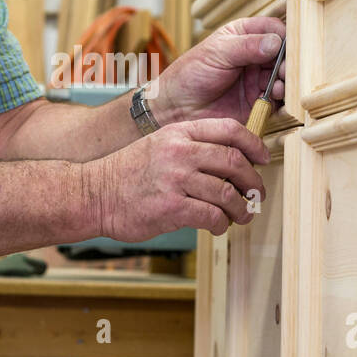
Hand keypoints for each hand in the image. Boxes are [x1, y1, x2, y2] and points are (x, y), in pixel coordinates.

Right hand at [88, 118, 268, 241]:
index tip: (263, 158)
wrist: (93, 195)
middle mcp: (179, 152)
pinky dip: (222, 224)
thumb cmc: (127, 174)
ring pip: (227, 193)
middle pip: (233, 161)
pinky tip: (219, 226)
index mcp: (178, 133)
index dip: (253, 144)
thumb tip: (231, 161)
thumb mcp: (159, 145)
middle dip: (253, 181)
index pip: (229, 130)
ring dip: (241, 208)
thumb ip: (191, 147)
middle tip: (258, 194)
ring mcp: (175, 180)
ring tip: (243, 215)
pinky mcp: (171, 208)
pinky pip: (212, 216)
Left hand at [149, 17, 285, 125]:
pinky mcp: (257, 102)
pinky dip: (283, 99)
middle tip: (286, 69)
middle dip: (288, 61)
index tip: (286, 45)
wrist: (175, 108)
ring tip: (281, 85)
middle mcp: (254, 56)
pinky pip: (278, 100)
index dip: (283, 35)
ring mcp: (256, 79)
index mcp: (243, 35)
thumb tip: (276, 42)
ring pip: (284, 76)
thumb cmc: (189, 75)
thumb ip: (246, 47)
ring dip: (287, 80)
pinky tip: (278, 97)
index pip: (272, 28)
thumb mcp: (216, 53)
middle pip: (284, 53)